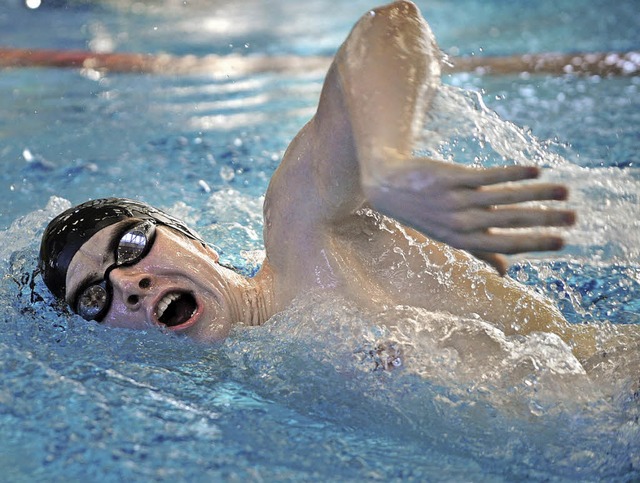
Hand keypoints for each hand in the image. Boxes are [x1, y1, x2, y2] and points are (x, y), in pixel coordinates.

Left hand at [363, 158, 575, 275]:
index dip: (534, 243)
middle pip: (510, 222)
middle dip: (545, 220)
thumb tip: (506, 274)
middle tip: (575, 218)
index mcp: (462, 241)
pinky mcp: (449, 177)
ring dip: (537, 194)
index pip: (505, 245)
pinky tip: (535, 171)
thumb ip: (480, 253)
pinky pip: (485, 176)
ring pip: (503, 198)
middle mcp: (460, 223)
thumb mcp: (450, 237)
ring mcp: (454, 199)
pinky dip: (511, 174)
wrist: (388, 188)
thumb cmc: (425, 214)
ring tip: (564, 191)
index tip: (563, 242)